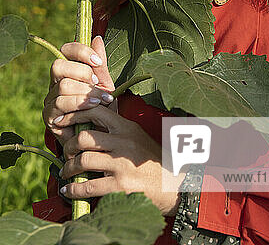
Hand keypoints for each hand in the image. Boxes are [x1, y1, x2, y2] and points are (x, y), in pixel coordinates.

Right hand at [43, 36, 115, 144]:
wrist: (100, 136)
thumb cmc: (102, 107)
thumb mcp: (104, 84)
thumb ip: (100, 64)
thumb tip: (97, 38)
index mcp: (68, 70)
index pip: (65, 50)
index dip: (81, 52)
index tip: (98, 63)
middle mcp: (55, 83)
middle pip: (58, 66)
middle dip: (81, 72)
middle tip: (97, 83)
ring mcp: (50, 99)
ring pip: (62, 86)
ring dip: (86, 92)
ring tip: (103, 99)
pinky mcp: (49, 116)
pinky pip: (60, 104)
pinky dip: (79, 104)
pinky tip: (93, 108)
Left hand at [55, 104, 184, 215]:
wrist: (172, 184)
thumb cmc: (152, 160)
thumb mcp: (138, 136)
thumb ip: (118, 129)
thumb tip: (94, 118)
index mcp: (127, 128)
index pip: (97, 111)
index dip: (76, 114)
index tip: (63, 119)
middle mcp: (124, 143)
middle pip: (85, 136)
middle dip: (68, 145)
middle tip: (66, 152)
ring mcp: (121, 164)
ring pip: (83, 160)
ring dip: (68, 168)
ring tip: (65, 172)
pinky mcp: (120, 186)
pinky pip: (88, 186)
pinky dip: (73, 190)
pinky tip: (68, 191)